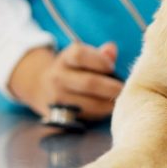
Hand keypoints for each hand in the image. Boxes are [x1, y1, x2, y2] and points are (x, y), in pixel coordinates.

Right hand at [9, 42, 123, 119]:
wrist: (41, 87)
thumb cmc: (74, 69)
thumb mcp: (83, 56)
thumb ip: (100, 54)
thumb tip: (111, 49)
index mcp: (65, 58)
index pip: (80, 55)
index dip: (100, 60)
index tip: (112, 67)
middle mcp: (58, 77)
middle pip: (88, 82)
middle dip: (111, 87)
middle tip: (125, 89)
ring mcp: (56, 98)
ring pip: (88, 104)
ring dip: (108, 104)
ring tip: (120, 101)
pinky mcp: (58, 116)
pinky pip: (84, 117)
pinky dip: (99, 114)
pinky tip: (107, 110)